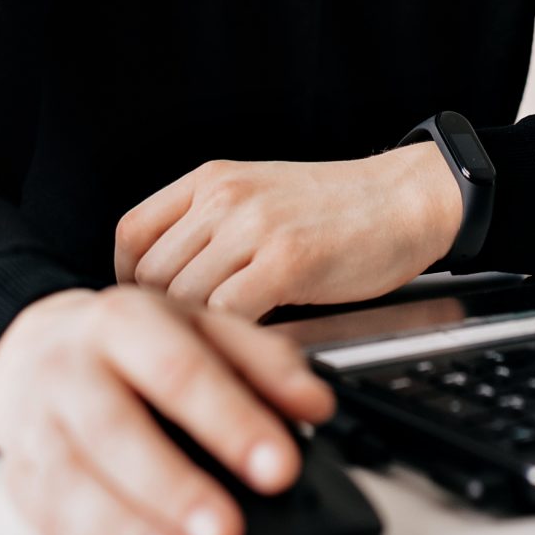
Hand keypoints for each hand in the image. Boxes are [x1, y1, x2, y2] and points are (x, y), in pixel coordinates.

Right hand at [0, 285, 336, 534]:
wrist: (33, 347)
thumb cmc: (132, 345)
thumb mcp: (202, 329)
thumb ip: (264, 363)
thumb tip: (316, 406)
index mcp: (124, 322)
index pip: (179, 370)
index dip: (231, 421)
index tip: (279, 468)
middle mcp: (71, 370)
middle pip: (116, 431)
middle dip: (172, 489)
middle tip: (224, 534)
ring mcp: (38, 426)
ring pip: (72, 482)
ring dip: (127, 532)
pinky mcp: (20, 478)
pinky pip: (50, 519)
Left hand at [112, 144, 465, 319]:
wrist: (406, 198)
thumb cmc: (338, 210)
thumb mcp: (258, 198)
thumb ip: (210, 230)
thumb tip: (164, 290)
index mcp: (210, 180)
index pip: (131, 234)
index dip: (128, 282)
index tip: (146, 313)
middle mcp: (223, 198)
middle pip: (151, 275)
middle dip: (161, 321)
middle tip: (181, 348)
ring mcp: (254, 227)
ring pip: (184, 298)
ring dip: (194, 335)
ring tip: (212, 354)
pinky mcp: (287, 260)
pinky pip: (228, 313)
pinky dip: (228, 340)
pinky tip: (245, 348)